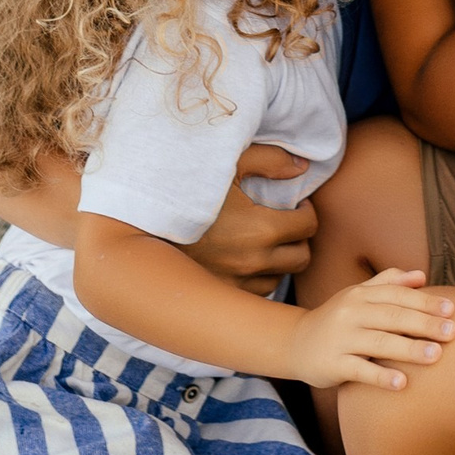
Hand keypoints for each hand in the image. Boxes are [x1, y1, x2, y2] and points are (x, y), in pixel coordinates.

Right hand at [184, 143, 317, 285]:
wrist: (146, 226)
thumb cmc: (189, 189)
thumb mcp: (228, 165)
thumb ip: (269, 160)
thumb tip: (302, 166)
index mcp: (260, 229)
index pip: (308, 226)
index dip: (307, 212)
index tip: (297, 206)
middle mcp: (253, 261)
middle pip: (301, 257)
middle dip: (300, 239)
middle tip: (287, 224)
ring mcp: (237, 282)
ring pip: (279, 277)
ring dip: (280, 260)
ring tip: (266, 242)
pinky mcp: (222, 293)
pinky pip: (255, 292)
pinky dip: (258, 277)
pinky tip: (247, 259)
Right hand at [283, 270, 454, 392]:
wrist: (295, 343)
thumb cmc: (337, 319)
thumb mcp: (358, 295)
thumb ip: (388, 282)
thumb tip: (421, 276)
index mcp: (360, 295)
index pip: (397, 295)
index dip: (424, 302)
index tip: (452, 309)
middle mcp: (350, 313)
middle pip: (392, 317)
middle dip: (424, 324)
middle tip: (453, 332)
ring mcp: (340, 339)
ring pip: (378, 343)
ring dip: (408, 349)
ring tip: (435, 355)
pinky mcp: (333, 364)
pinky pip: (359, 370)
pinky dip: (380, 377)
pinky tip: (402, 383)